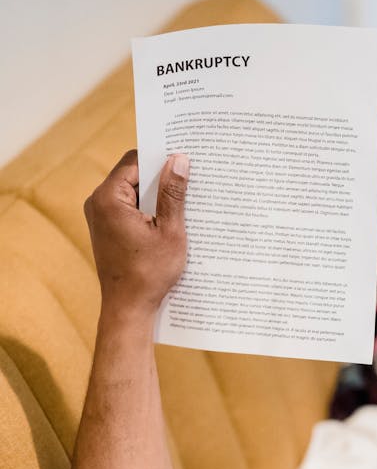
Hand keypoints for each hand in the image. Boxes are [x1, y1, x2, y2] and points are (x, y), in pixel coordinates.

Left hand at [83, 149, 188, 317]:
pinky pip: (128, 209)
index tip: (182, 161)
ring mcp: (99, 217)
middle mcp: (97, 203)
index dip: (159, 159)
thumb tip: (179, 160)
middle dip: (159, 179)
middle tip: (187, 182)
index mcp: (109, 198)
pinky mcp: (105, 229)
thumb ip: (173, 194)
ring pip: (132, 193)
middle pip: (132, 175)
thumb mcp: (169, 231)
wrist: (128, 309)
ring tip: (181, 204)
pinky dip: (147, 211)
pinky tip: (168, 221)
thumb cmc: (149, 274)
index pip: (134, 161)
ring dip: (155, 197)